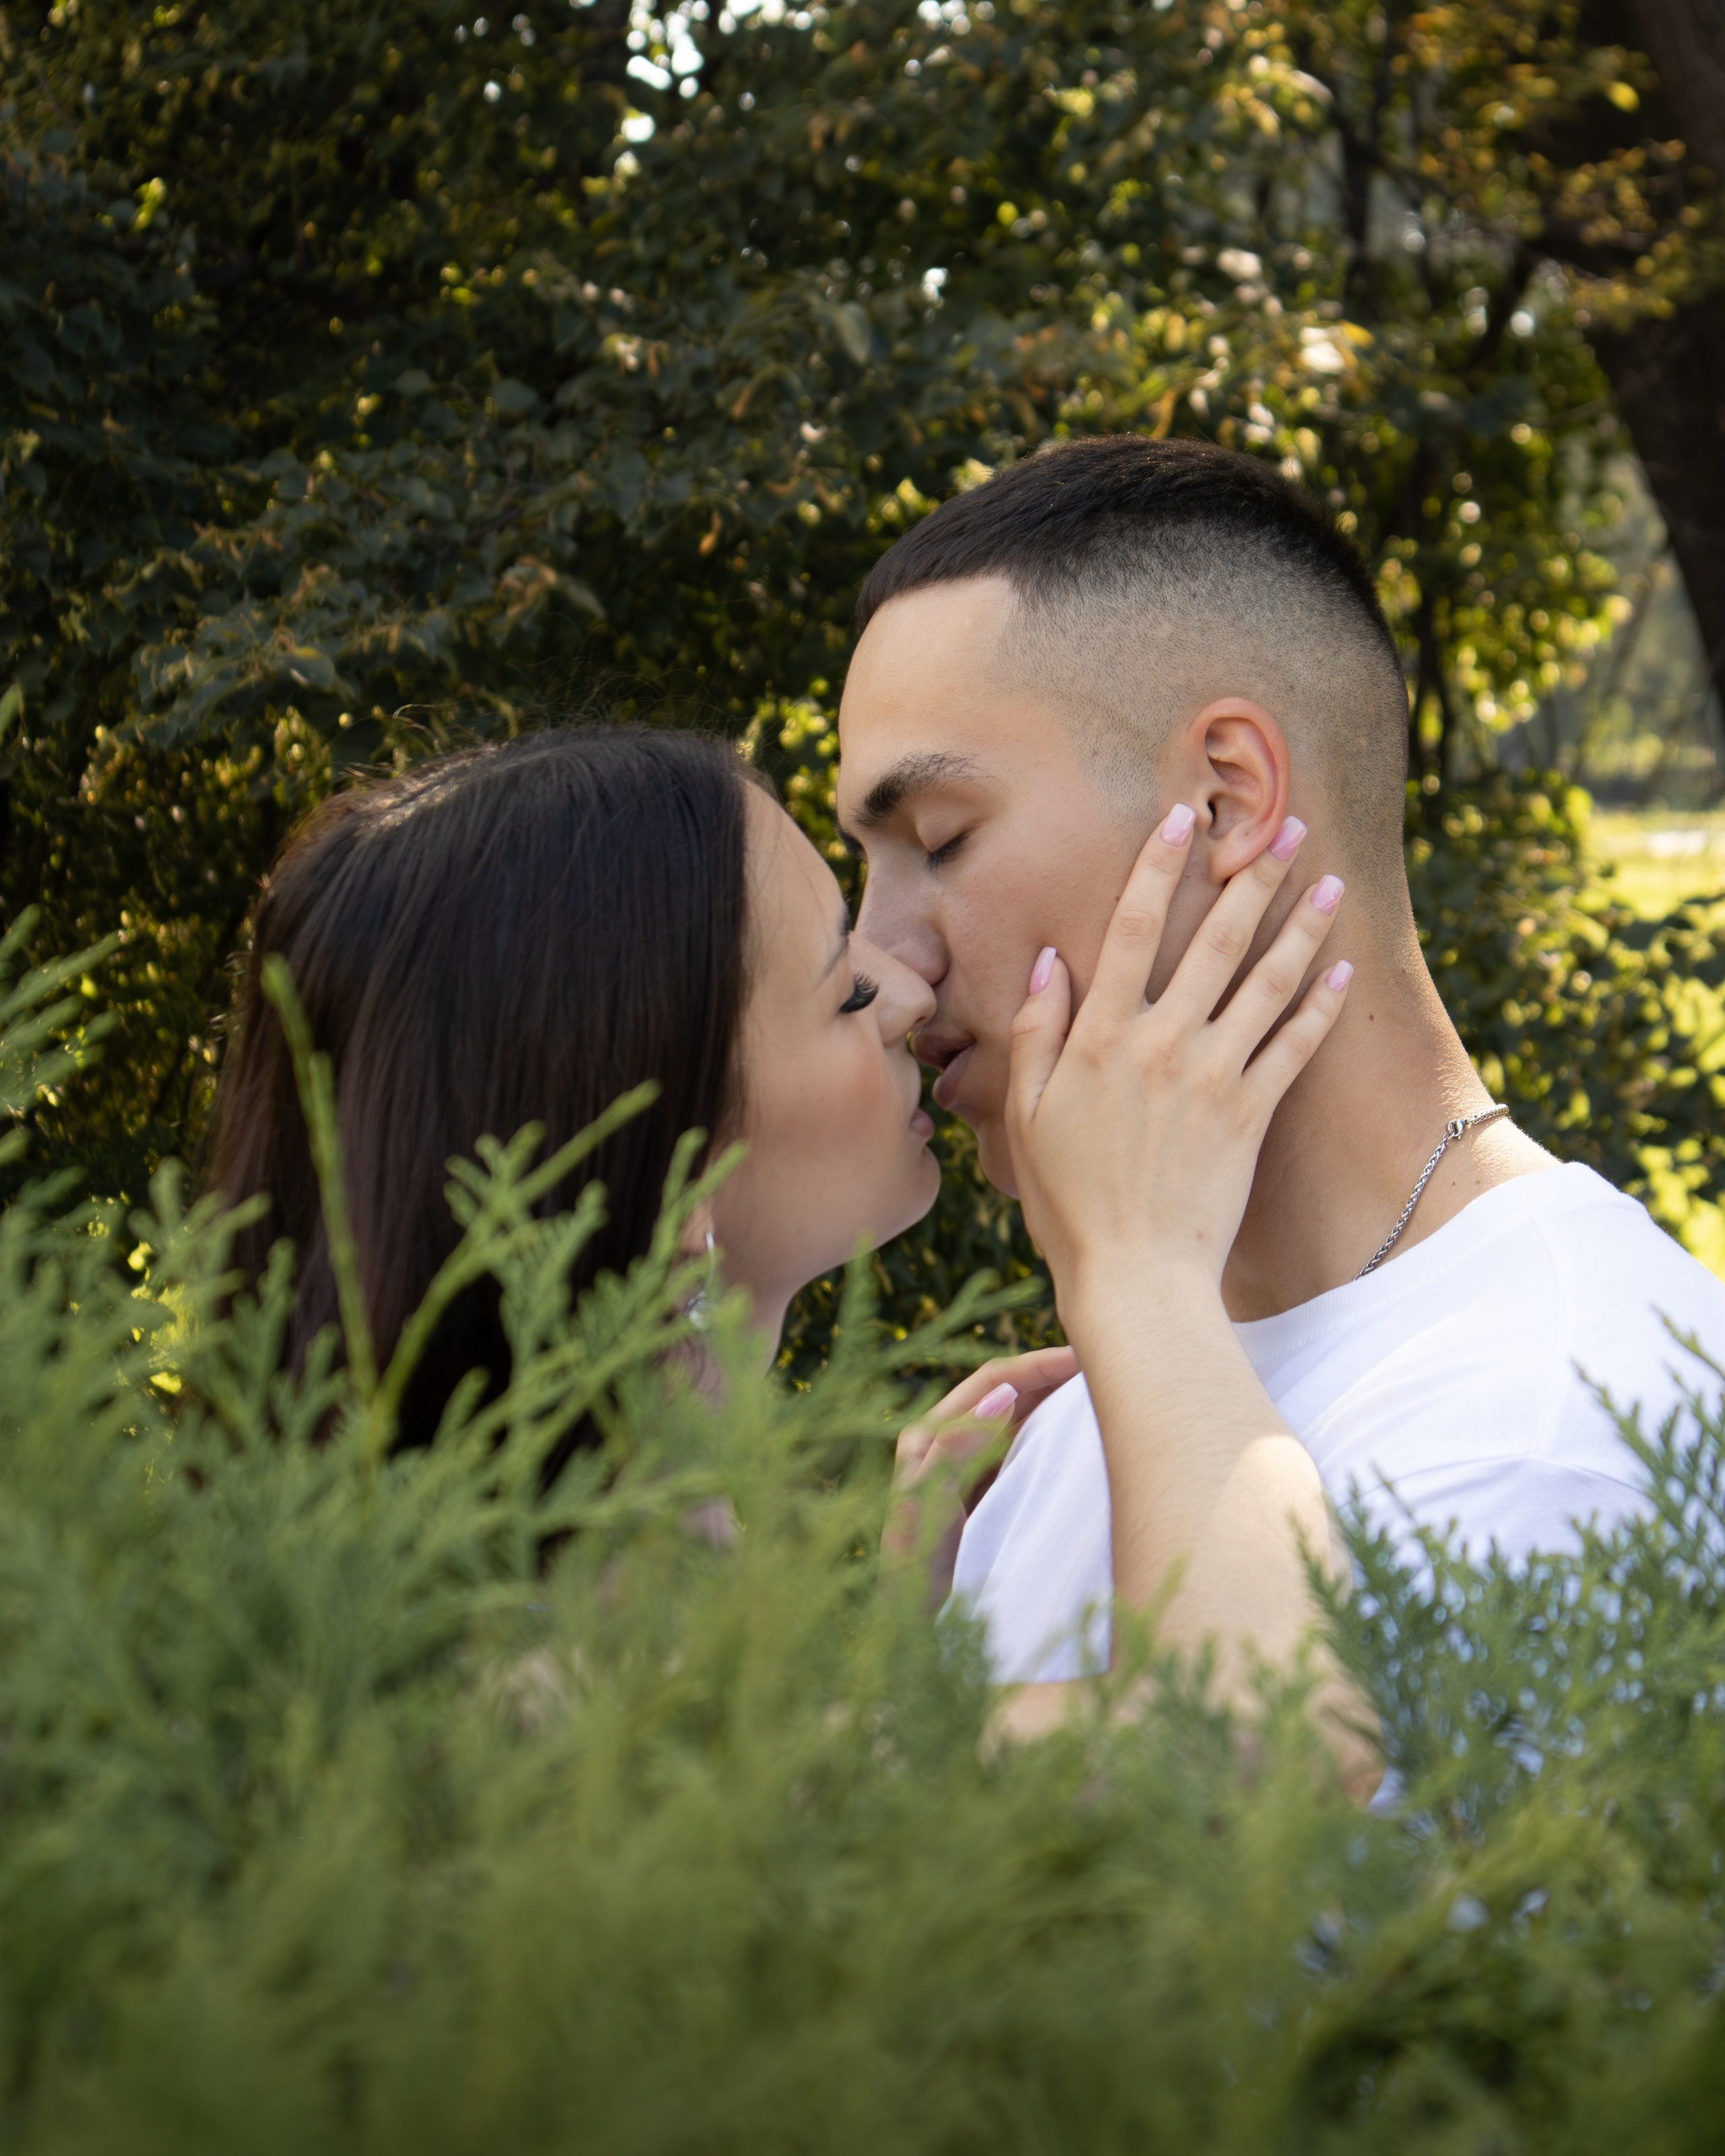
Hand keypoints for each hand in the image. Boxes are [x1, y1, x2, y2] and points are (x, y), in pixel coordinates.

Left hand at [882, 1346, 1079, 1605]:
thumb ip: (956, 1452)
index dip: (1038, 1365)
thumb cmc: (913, 1571)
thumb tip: (1003, 1395)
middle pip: (1010, 1394)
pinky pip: (1027, 1453)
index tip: (1085, 1359)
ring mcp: (971, 1469)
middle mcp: (948, 1444)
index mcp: (929, 1435)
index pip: (992, 1381)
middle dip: (1054, 1377)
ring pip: (1023, 1421)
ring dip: (1058, 1404)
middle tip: (1108, 1370)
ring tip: (1104, 1395)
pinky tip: (1085, 1440)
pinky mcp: (990, 1494)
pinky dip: (1056, 1438)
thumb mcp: (927, 1508)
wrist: (913, 1630)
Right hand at [1006, 808, 1349, 1315]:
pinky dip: (1321, 1007)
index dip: (1158, 867)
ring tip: (1332, 880)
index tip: (1184, 817)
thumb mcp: (1026, 1116)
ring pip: (1266, 983)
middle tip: (1288, 824)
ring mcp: (1212, 1078)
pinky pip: (1294, 1048)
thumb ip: (1036, 1033)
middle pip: (1213, 941)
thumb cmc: (1068, 1201)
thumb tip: (1050, 962)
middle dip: (1253, 875)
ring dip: (1302, 926)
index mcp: (1099, 1038)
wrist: (1134, 1277)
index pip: (1128, 929)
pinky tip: (1343, 971)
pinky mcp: (1252, 1116)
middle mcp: (1159, 1044)